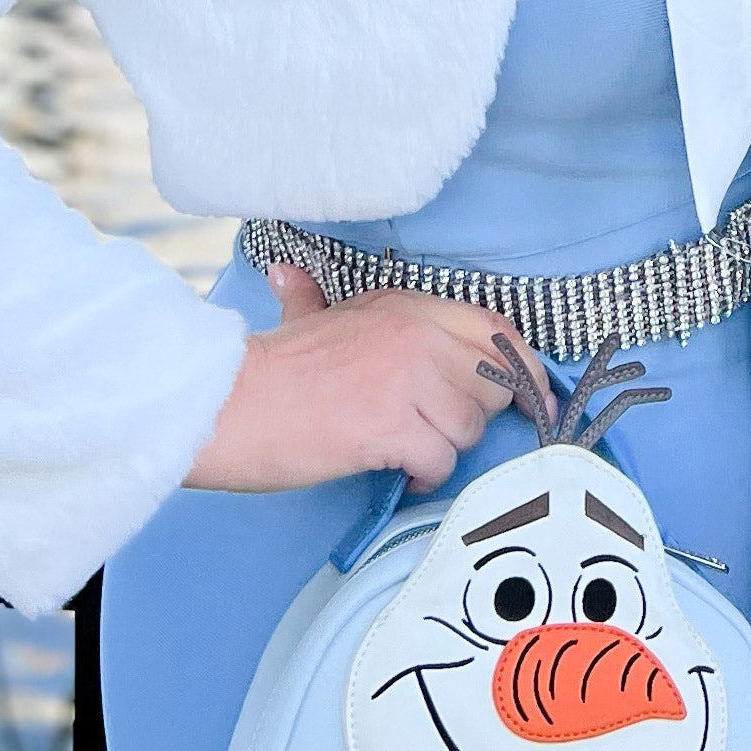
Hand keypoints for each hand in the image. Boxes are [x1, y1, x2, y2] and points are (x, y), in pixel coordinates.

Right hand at [185, 264, 515, 493]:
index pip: (495, 329)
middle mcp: (413, 335)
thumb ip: (310, 297)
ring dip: (445, 448)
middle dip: (473, 415)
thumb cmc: (265, 371)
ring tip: (410, 452)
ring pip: (470, 426)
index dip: (519, 367)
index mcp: (403, 307)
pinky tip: (401, 471)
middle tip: (438, 429)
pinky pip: (441, 460)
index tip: (524, 394)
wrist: (226, 404)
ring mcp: (405, 379)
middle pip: (492, 382)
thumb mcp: (304, 317)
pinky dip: (426, 475)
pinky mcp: (390, 427)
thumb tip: (287, 274)